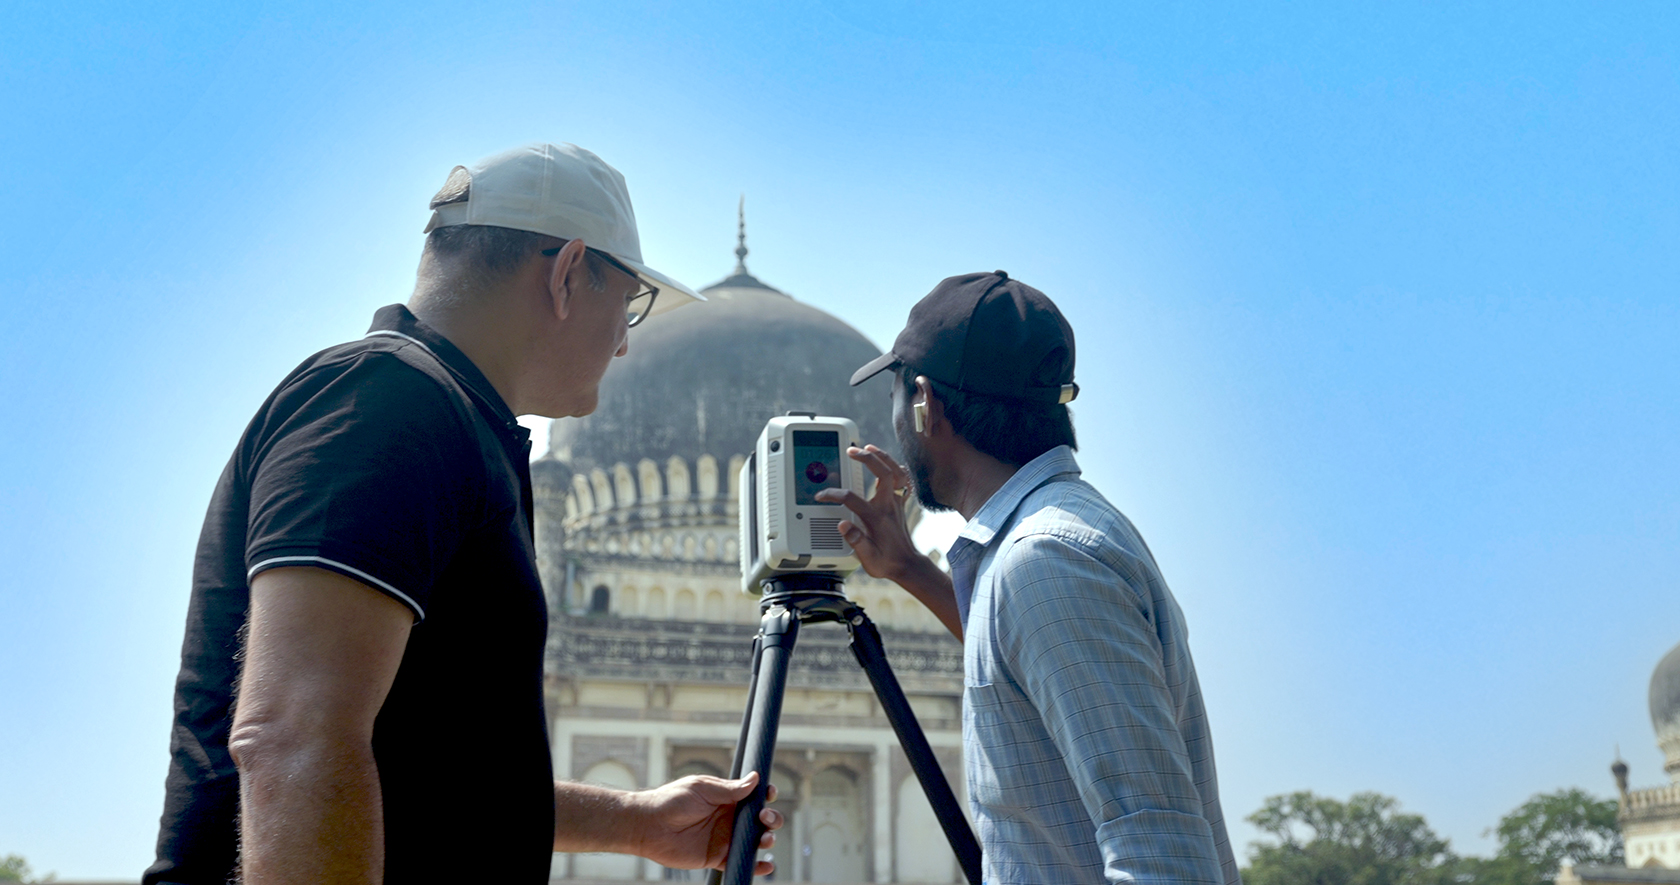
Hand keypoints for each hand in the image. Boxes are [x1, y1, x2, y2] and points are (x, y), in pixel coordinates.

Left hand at [628, 771, 782, 874]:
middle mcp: (729, 818)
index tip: (770, 793)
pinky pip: (740, 863)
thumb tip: (755, 779)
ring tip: (765, 839)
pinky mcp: (717, 857)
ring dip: (767, 839)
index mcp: (726, 799)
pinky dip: (756, 866)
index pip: (754, 796)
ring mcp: (724, 838)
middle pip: (760, 820)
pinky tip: (767, 865)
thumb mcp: (702, 788)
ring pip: (755, 841)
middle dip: (771, 818)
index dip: (766, 795)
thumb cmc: (671, 801)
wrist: (649, 825)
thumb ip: (729, 789)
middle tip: (764, 818)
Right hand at [816, 445, 924, 582]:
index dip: (834, 494)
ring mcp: (896, 503)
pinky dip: (896, 467)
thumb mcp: (868, 558)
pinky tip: (888, 463)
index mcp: (877, 517)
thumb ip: (855, 540)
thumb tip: (842, 525)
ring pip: (896, 472)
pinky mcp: (900, 504)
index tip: (822, 495)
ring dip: (883, 457)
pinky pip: (902, 479)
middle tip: (852, 450)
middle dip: (868, 458)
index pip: (852, 499)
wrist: (906, 566)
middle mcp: (889, 506)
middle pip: (884, 473)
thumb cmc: (887, 562)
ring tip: (869, 448)